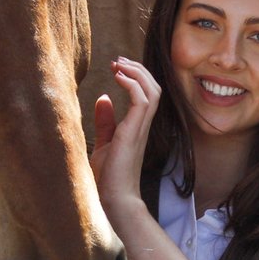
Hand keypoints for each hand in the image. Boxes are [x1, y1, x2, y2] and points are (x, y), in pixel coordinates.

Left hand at [90, 57, 160, 217]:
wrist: (113, 199)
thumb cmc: (109, 178)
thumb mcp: (104, 143)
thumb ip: (106, 121)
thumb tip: (104, 98)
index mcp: (138, 127)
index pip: (147, 94)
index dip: (136, 76)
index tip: (117, 67)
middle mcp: (143, 126)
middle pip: (153, 87)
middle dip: (138, 69)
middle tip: (118, 60)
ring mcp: (141, 129)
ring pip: (152, 91)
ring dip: (136, 73)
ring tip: (119, 64)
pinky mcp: (134, 132)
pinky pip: (142, 100)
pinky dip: (132, 84)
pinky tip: (117, 78)